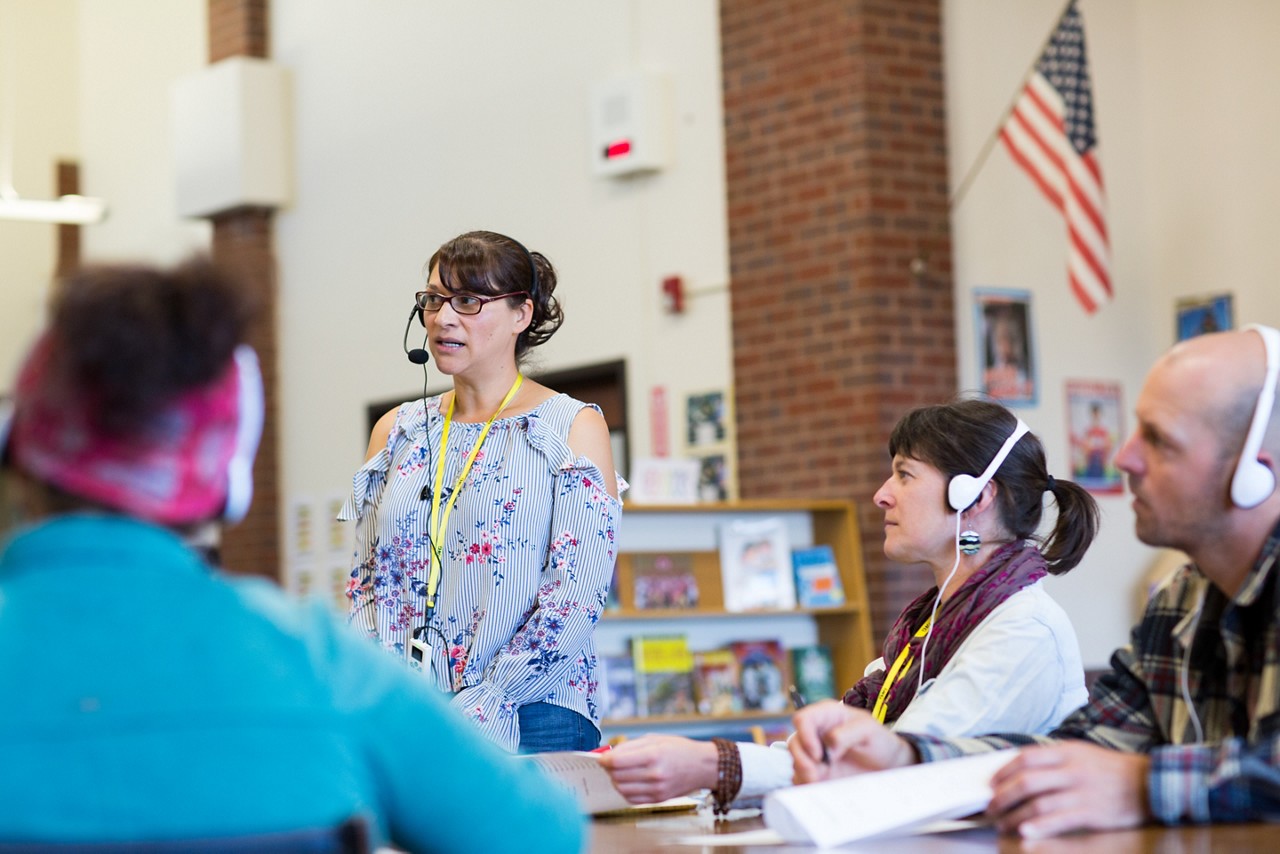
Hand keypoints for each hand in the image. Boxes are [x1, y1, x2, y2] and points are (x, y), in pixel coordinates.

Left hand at [597, 735, 717, 803]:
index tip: (601, 757)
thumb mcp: (656, 739)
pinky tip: (629, 782)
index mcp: (654, 755)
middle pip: (617, 776)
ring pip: (622, 789)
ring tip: (620, 772)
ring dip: (615, 780)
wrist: (702, 766)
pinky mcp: (658, 799)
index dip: (604, 760)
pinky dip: (625, 791)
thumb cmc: (680, 749)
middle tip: (610, 763)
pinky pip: (631, 799)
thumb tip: (610, 754)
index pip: (618, 762)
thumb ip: (631, 746)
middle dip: (609, 769)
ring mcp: (656, 790)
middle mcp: (654, 775)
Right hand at [789, 700, 915, 783]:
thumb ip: (846, 733)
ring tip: (817, 782)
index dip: (805, 735)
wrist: (888, 765)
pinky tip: (817, 787)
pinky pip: (801, 778)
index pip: (803, 719)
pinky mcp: (818, 772)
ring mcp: (815, 754)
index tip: (818, 753)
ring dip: (802, 774)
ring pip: (795, 762)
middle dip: (801, 759)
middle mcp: (816, 734)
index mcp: (826, 716)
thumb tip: (828, 744)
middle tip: (814, 773)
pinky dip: (805, 784)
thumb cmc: (879, 740)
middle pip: (794, 742)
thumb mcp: (868, 730)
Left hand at [987, 742, 1150, 838]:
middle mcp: (1072, 770)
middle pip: (1026, 781)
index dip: (1004, 771)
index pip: (1025, 758)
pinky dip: (1039, 826)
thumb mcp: (1083, 754)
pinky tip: (1025, 832)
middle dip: (1003, 796)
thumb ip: (1054, 760)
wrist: (1151, 784)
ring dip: (1015, 815)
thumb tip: (1019, 770)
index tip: (991, 783)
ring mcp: (1082, 792)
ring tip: (1002, 824)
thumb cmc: (1112, 770)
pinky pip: (1060, 820)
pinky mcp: (1092, 813)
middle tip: (990, 808)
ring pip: (1038, 803)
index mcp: (1067, 751)